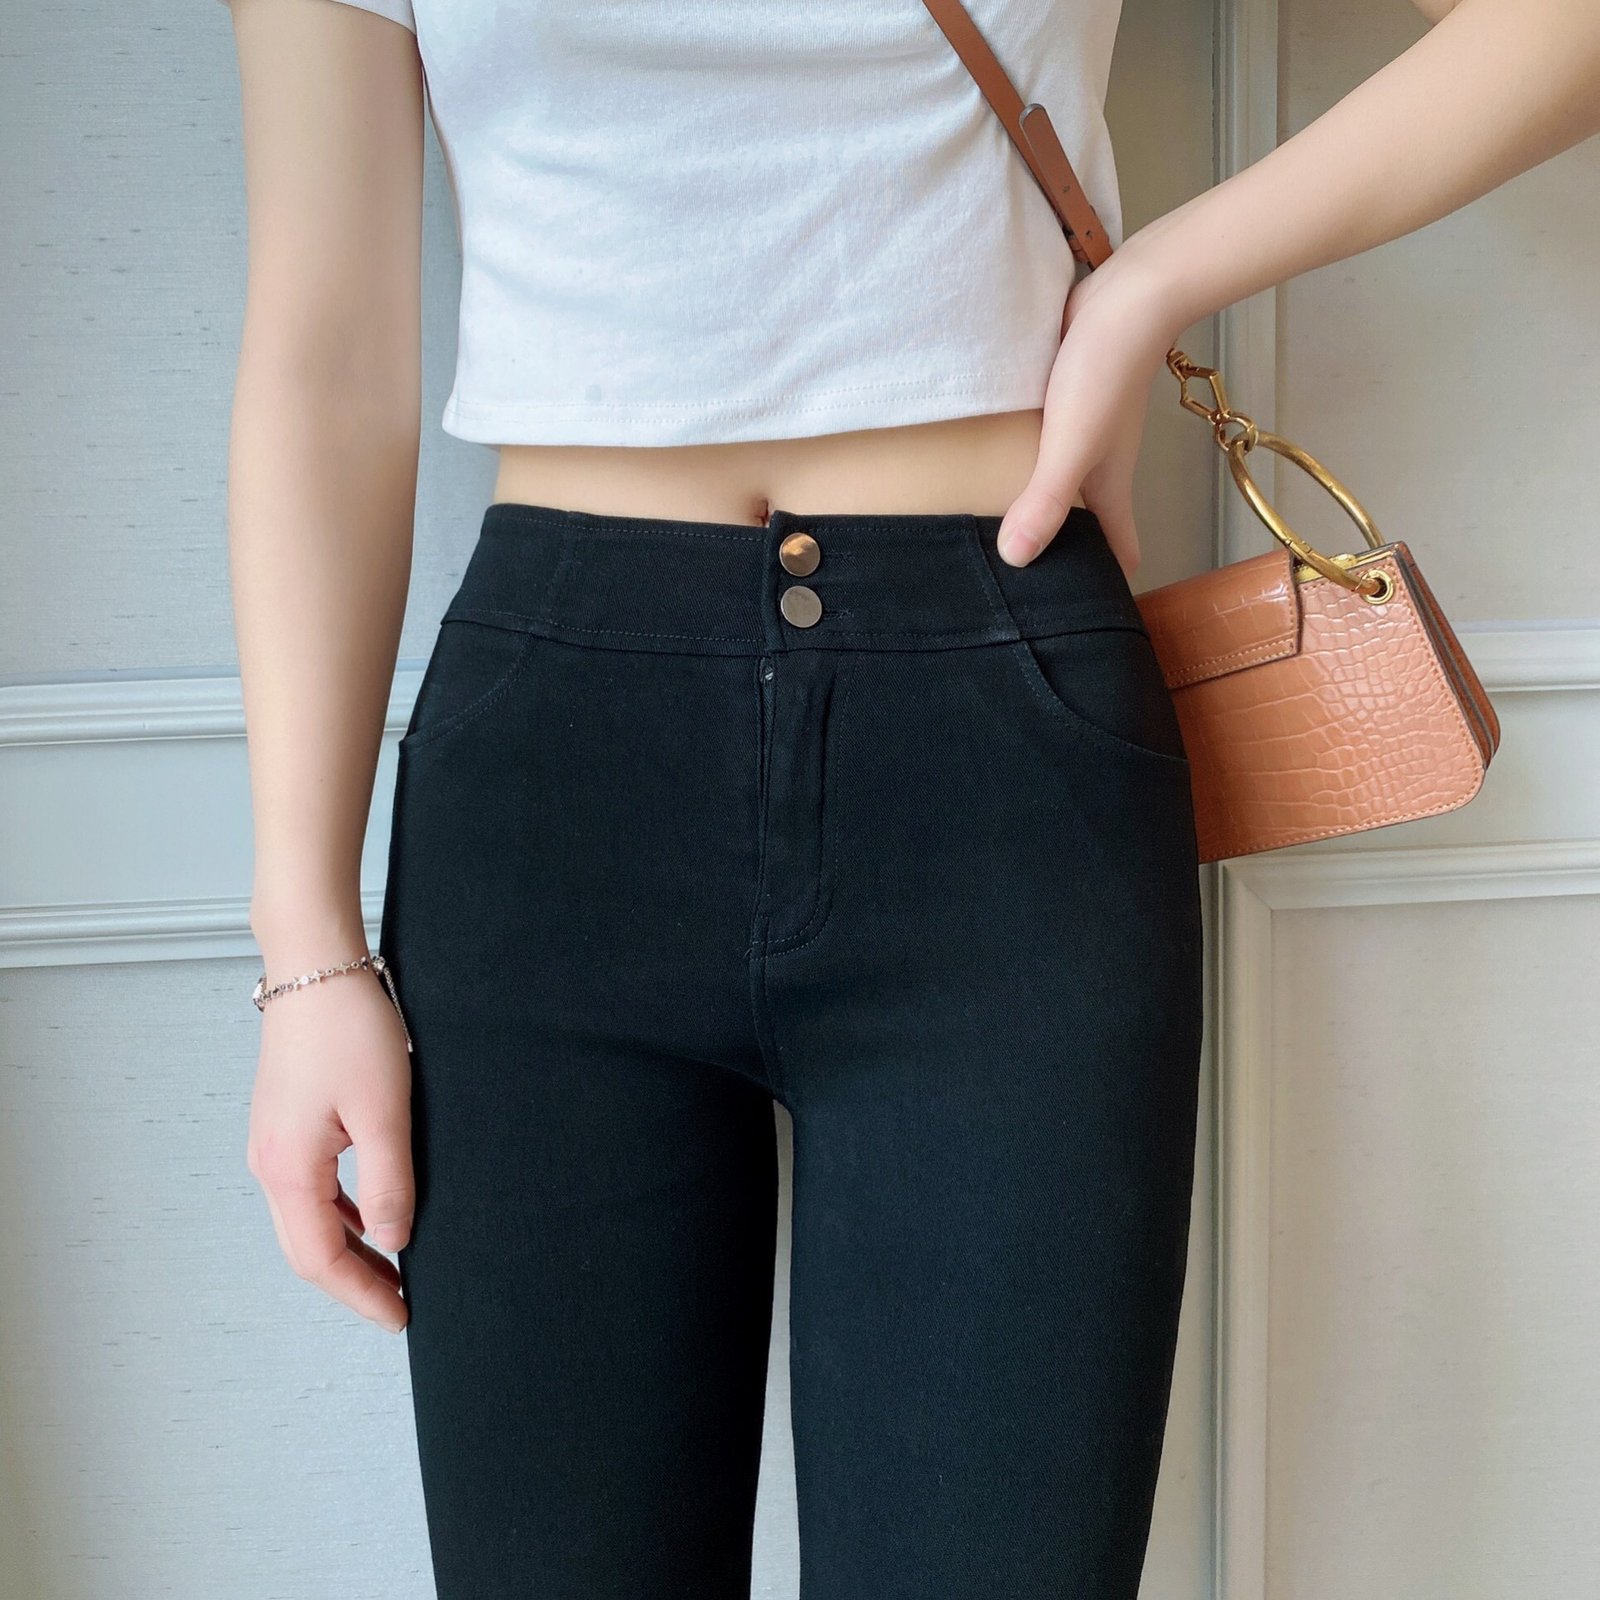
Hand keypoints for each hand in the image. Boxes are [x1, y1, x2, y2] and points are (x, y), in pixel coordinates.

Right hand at [245, 960, 414, 1333]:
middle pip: (308, 1249)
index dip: (361, 1294)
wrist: (314, 966)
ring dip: (349, 1250)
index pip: (321, 1260)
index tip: (400, 1316)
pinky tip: (374, 1215)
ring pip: (309, 1220)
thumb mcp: (383, 1111)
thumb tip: (394, 1241)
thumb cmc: (347, 1028)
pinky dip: (342, 1214)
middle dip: (354, 1282)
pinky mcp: (287, 1123)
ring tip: (394, 1269)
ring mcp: (275, 1143)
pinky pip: (312, 1189)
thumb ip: (389, 1182)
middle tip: (400, 1304)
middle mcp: (270, 1164)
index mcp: (289, 1170)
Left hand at [997, 250, 1184, 576]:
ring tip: (1010, 537)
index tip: (1090, 617)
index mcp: (1108, 486)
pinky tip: (1001, 468)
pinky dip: (1034, 466)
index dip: (1107, 584)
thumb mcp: (1071, 445)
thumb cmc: (1104, 374)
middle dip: (1073, 553)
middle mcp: (1101, 465)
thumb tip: (1016, 558)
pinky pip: (1050, 447)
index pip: (1118, 549)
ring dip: (1051, 509)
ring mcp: (1086, 433)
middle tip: (1038, 586)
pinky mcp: (1067, 402)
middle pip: (1092, 522)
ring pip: (1071, 484)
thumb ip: (1045, 501)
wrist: (1129, 296)